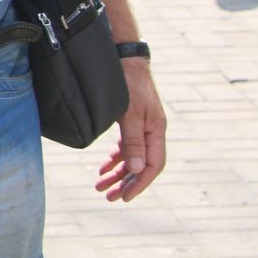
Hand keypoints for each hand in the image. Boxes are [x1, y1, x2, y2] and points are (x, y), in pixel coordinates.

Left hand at [94, 59, 165, 201]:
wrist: (125, 59)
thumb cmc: (129, 85)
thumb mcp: (130, 114)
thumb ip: (133, 142)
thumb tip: (138, 170)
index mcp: (156, 131)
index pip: (153, 165)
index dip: (140, 183)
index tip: (125, 197)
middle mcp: (151, 131)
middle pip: (141, 165)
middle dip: (126, 182)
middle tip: (109, 197)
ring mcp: (142, 126)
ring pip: (131, 157)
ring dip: (117, 172)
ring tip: (101, 186)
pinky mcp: (131, 121)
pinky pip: (125, 146)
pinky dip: (115, 158)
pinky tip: (103, 168)